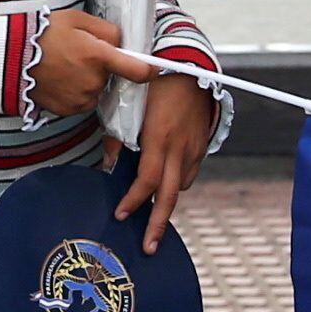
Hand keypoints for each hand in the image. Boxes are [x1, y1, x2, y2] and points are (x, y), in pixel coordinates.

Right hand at [30, 6, 162, 119]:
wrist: (9, 56)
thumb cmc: (44, 32)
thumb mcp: (77, 19)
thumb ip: (106, 30)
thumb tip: (122, 42)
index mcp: (98, 56)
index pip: (137, 70)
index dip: (149, 69)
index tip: (153, 68)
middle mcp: (92, 81)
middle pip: (110, 78)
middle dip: (101, 68)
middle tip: (78, 54)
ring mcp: (79, 99)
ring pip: (95, 91)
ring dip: (87, 82)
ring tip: (64, 67)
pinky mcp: (66, 110)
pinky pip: (80, 103)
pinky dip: (74, 93)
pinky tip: (58, 80)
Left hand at [111, 72, 215, 252]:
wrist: (189, 64)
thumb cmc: (153, 82)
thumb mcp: (127, 106)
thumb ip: (117, 137)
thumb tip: (108, 163)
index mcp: (159, 140)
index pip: (147, 182)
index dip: (133, 201)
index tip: (121, 214)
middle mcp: (180, 149)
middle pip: (170, 196)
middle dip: (158, 224)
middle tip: (149, 247)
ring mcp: (194, 147)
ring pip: (181, 185)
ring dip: (167, 200)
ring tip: (153, 215)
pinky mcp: (202, 143)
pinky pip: (190, 171)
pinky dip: (178, 181)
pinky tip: (166, 182)